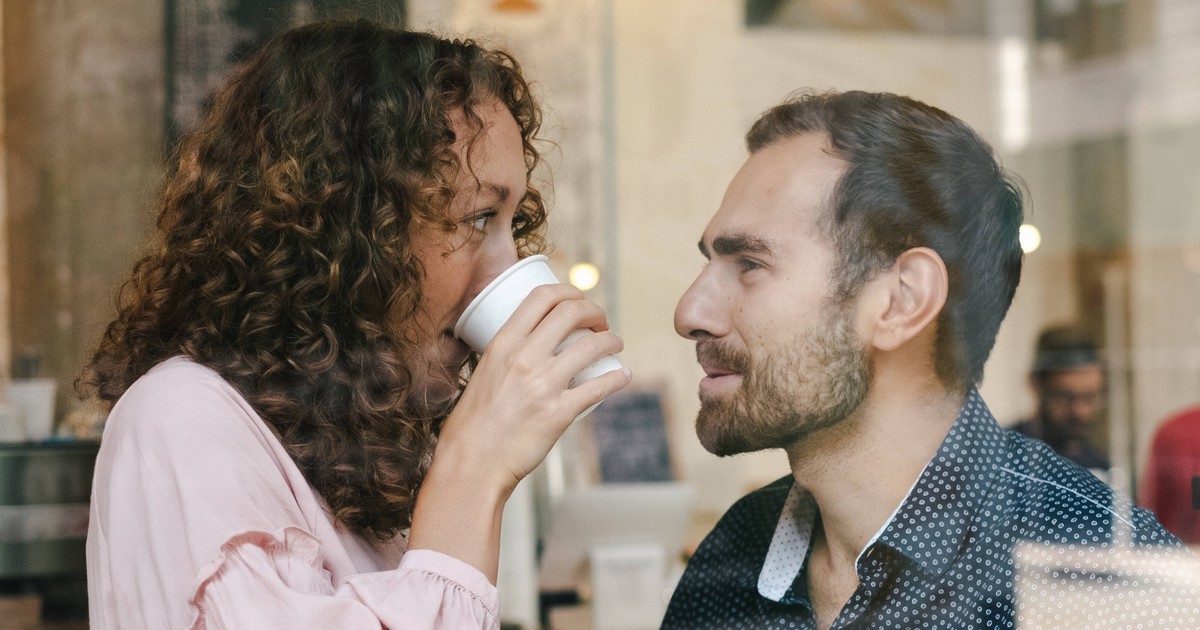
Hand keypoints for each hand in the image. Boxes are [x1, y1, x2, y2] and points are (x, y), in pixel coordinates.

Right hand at [435, 283, 631, 495]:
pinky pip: (598, 387)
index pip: (542, 297)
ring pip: (591, 346)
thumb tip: (529, 347)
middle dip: (595, 311)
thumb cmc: (471, 425)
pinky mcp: (558, 413)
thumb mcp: (483, 373)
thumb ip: (506, 357)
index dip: (568, 291)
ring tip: (615, 344)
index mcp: (503, 344)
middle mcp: (524, 357)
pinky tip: (622, 376)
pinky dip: (616, 378)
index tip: (579, 298)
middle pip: (571, 313)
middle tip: (600, 322)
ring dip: (611, 340)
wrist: (470, 463)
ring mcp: (543, 384)